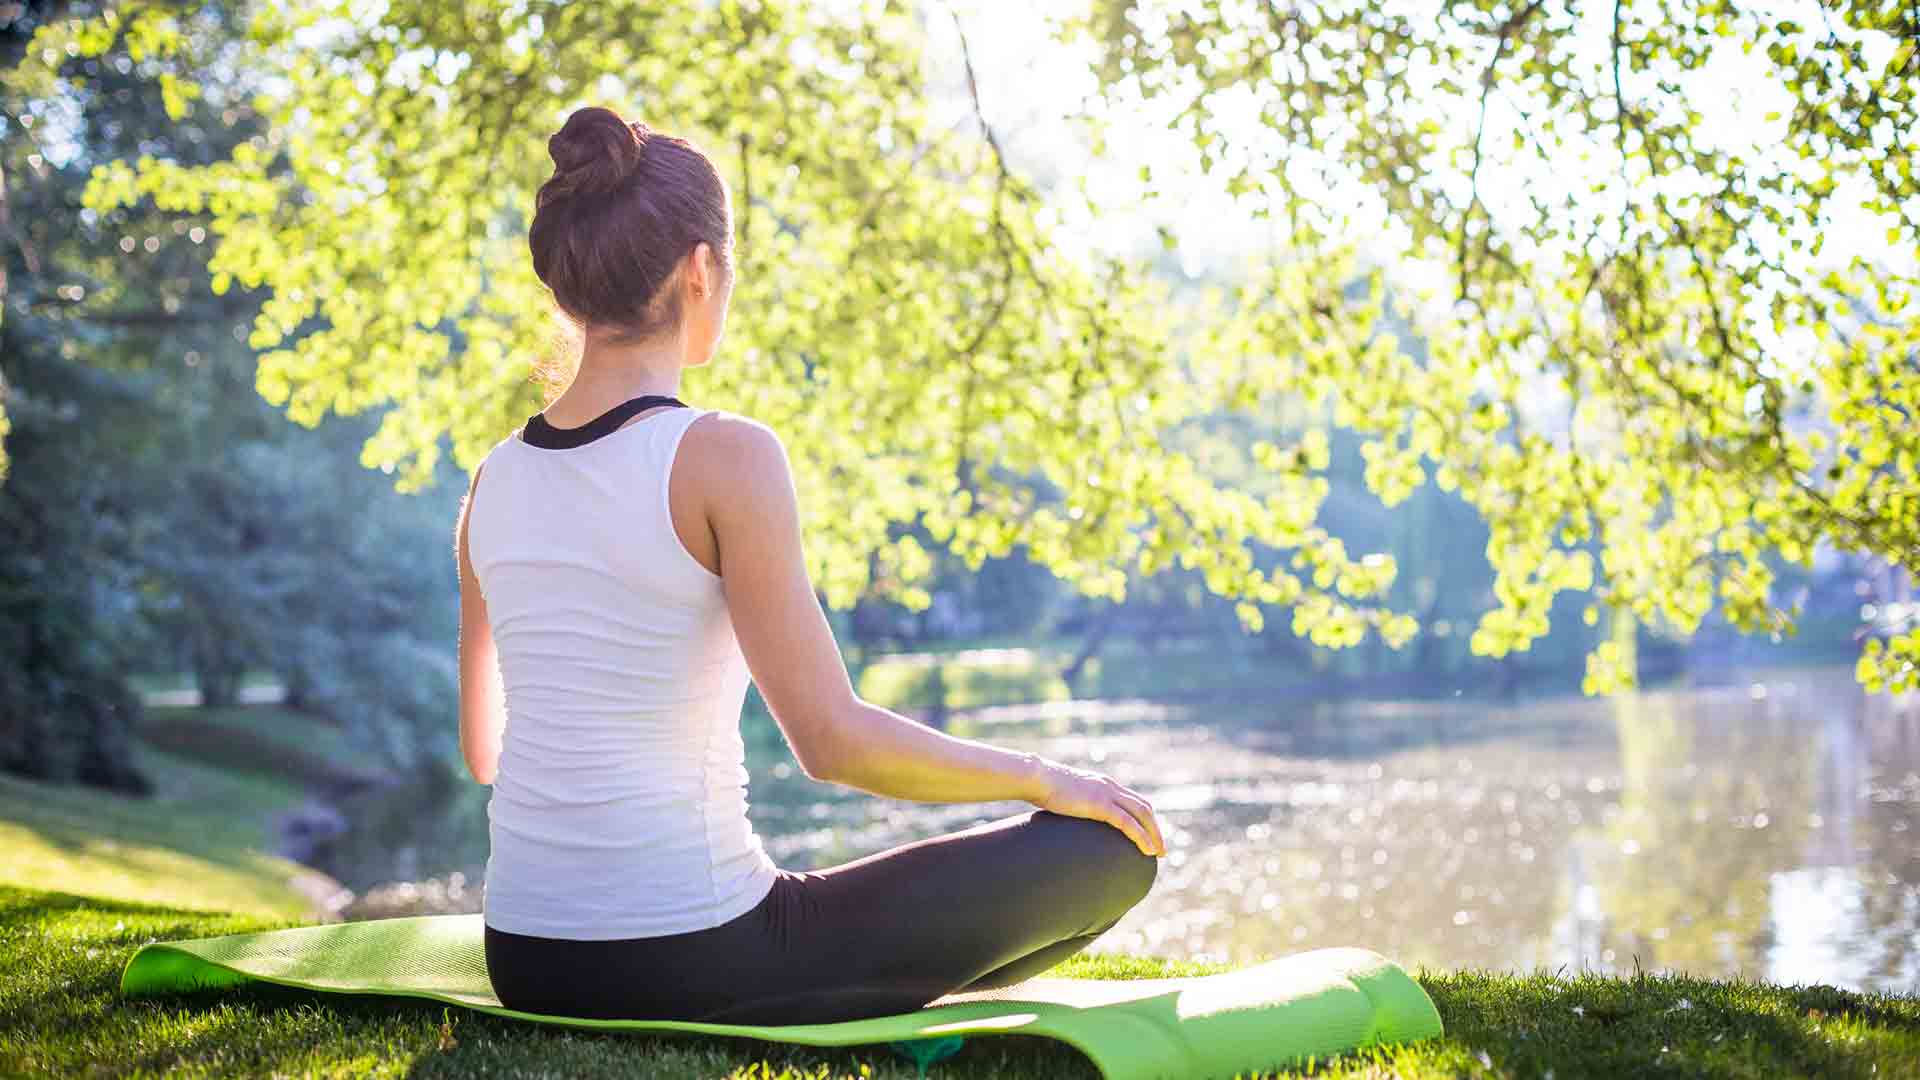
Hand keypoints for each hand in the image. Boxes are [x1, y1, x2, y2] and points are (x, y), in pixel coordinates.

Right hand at [1028, 757, 1166, 856]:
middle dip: (1155, 829)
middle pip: (1144, 807)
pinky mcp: (1101, 804)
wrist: (1038, 779)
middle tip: (1161, 849)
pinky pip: (1128, 823)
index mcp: (1104, 785)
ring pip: (1142, 814)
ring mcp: (1107, 794)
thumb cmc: (1045, 789)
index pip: (1134, 800)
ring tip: (1159, 853)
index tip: (1150, 835)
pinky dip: (1141, 837)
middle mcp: (1111, 787)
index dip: (1145, 818)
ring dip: (1154, 834)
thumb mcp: (1066, 797)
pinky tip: (1148, 850)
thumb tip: (1070, 820)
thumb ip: (1075, 806)